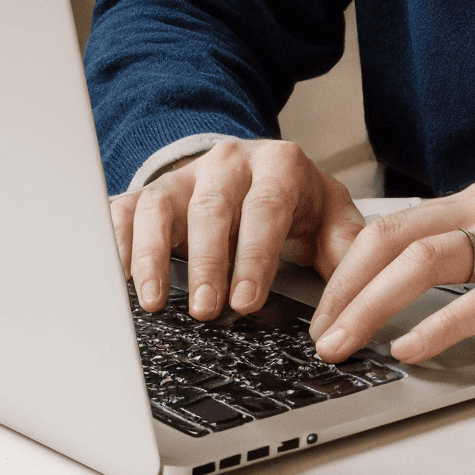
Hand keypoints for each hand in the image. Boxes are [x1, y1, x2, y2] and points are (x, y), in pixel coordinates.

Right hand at [110, 139, 364, 320]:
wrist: (258, 167)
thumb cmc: (297, 201)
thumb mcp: (330, 216)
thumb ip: (346, 248)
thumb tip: (358, 292)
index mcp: (279, 165)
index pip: (267, 207)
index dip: (255, 255)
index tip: (246, 301)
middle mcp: (228, 163)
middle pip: (213, 208)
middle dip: (209, 261)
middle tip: (206, 310)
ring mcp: (185, 176)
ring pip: (162, 207)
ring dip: (155, 256)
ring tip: (155, 302)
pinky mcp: (150, 191)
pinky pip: (125, 210)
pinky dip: (116, 242)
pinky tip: (117, 278)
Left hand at [305, 178, 474, 363]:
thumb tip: (406, 293)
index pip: (396, 223)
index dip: (346, 263)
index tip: (315, 302)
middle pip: (397, 236)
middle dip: (342, 286)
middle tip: (315, 331)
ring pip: (428, 259)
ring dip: (372, 304)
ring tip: (343, 342)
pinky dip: (438, 323)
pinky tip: (410, 348)